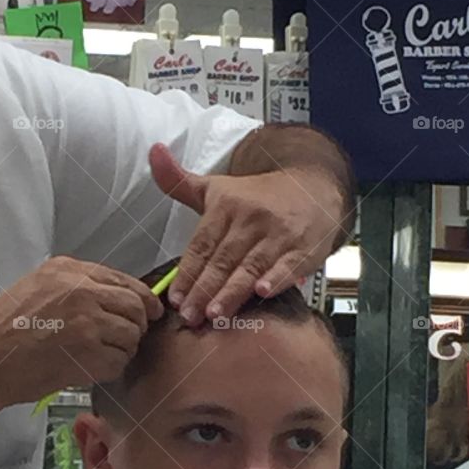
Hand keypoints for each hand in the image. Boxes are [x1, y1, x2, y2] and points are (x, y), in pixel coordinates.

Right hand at [0, 256, 163, 405]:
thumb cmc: (3, 328)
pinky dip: (110, 369)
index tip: (149, 310)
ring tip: (99, 356)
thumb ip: (74, 285)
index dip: (142, 298)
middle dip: (137, 325)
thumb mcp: (36, 286)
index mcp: (70, 271)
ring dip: (122, 349)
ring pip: (130, 336)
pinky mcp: (90, 354)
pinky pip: (119, 362)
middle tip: (127, 338)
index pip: (124, 280)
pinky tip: (90, 369)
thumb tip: (110, 297)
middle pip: (135, 306)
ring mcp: (89, 323)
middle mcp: (83, 292)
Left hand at [149, 142, 345, 323]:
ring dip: (232, 292)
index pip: (202, 245)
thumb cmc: (257, 196)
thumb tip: (153, 151)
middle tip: (190, 316)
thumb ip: (180, 181)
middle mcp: (252, 218)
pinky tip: (262, 293)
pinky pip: (289, 266)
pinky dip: (277, 280)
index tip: (175, 299)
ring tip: (215, 314)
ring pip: (251, 266)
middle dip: (205, 289)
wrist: (314, 186)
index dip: (188, 273)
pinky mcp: (305, 247)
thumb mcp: (217, 188)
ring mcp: (279, 233)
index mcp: (227, 206)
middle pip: (223, 259)